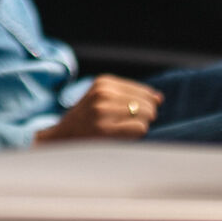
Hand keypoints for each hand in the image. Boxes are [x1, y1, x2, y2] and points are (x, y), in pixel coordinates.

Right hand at [33, 74, 160, 143]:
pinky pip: (140, 129)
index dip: (144, 105)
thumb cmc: (86, 120)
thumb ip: (129, 95)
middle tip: (125, 125)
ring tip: (121, 130)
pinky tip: (122, 137)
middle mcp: (103, 93)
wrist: (61, 138)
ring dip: (139, 126)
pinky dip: (136, 135)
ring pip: (145, 116)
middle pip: (147, 104)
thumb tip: (160, 98)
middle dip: (144, 116)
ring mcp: (103, 111)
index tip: (130, 115)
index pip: (144, 91)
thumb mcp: (102, 98)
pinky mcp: (105, 129)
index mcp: (103, 82)